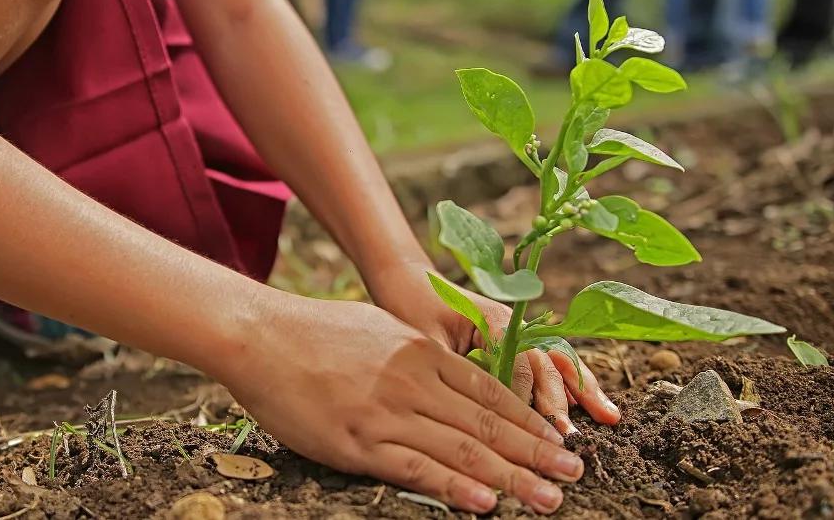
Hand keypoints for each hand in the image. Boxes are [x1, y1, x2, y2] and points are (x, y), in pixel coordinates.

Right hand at [218, 295, 583, 513]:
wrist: (260, 335)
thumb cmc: (315, 331)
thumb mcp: (380, 329)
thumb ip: (418, 355)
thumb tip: (451, 375)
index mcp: (421, 352)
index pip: (490, 393)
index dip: (530, 420)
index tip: (559, 440)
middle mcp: (413, 382)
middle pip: (488, 424)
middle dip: (536, 452)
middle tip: (574, 474)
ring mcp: (386, 413)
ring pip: (462, 450)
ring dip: (512, 477)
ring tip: (549, 497)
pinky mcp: (357, 442)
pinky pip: (415, 469)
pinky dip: (454, 488)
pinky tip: (485, 503)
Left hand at [364, 261, 620, 434]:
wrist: (408, 280)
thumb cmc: (410, 309)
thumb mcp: (425, 342)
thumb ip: (452, 371)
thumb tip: (470, 412)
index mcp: (493, 320)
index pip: (519, 364)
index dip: (526, 398)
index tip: (531, 431)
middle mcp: (513, 323)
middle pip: (546, 363)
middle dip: (561, 400)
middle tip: (570, 436)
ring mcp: (519, 330)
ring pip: (557, 361)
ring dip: (582, 390)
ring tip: (609, 418)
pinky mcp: (516, 339)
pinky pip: (550, 361)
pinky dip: (572, 382)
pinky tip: (593, 405)